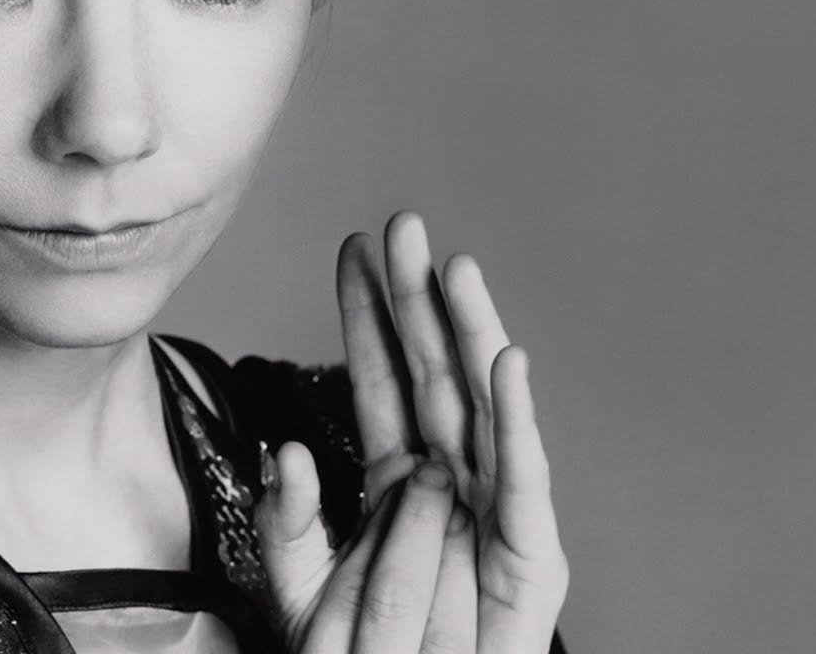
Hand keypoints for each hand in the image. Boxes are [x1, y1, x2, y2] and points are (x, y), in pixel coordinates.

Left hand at [253, 212, 568, 652]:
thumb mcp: (302, 590)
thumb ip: (289, 523)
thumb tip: (286, 452)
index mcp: (398, 478)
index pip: (380, 376)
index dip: (368, 314)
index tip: (353, 249)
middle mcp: (450, 479)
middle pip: (432, 371)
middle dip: (418, 298)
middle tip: (404, 225)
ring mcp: (493, 510)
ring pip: (478, 406)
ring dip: (468, 335)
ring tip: (452, 269)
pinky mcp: (530, 554)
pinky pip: (521, 477)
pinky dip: (517, 420)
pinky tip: (506, 362)